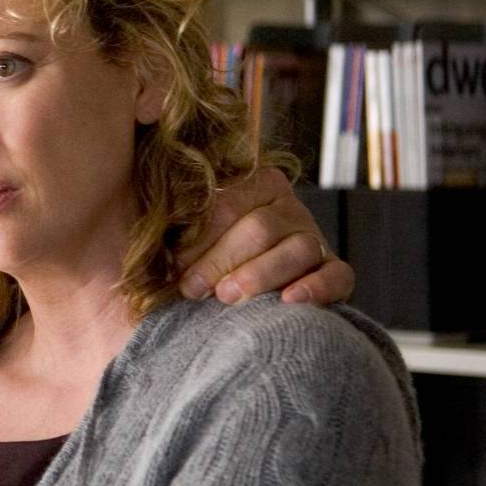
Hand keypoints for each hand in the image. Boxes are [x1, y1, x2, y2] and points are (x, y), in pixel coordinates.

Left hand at [177, 167, 353, 305]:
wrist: (238, 285)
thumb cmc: (203, 255)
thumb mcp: (186, 231)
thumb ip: (176, 222)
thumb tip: (149, 227)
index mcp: (255, 184)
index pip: (229, 203)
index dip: (200, 235)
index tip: (175, 262)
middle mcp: (289, 206)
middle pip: (261, 228)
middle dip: (222, 259)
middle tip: (192, 289)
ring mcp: (315, 237)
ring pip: (298, 249)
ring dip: (260, 275)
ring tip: (227, 297)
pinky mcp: (335, 270)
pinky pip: (336, 275)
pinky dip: (316, 288)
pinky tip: (289, 301)